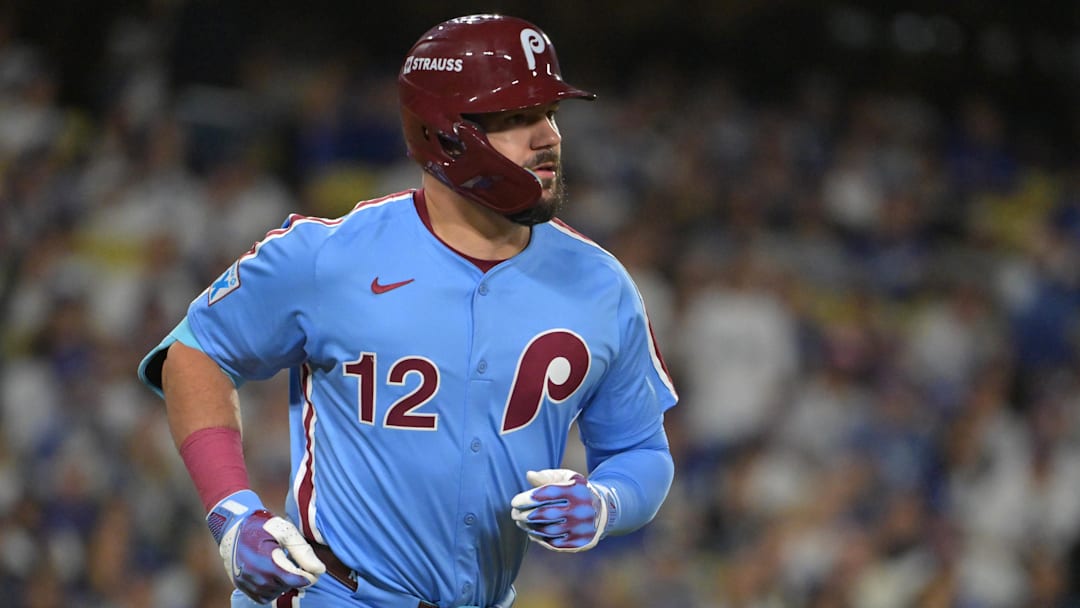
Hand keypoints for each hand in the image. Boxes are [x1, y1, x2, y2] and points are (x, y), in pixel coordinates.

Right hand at [207, 490, 325, 602]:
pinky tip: (273, 575)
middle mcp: (254, 574)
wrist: (234, 528)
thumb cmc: (263, 527)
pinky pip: (263, 597)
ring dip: (283, 583)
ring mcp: (246, 582)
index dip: (309, 576)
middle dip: (296, 577)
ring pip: (275, 592)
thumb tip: (319, 570)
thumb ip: (303, 552)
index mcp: (267, 559)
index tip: (315, 570)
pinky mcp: (241, 586)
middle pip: (286, 586)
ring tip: (283, 566)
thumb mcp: (286, 532)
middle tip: (296, 562)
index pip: (294, 579)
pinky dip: (272, 589)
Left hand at [510, 469, 616, 552]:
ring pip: (548, 530)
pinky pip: (554, 543)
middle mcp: (580, 510)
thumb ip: (548, 476)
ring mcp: (581, 529)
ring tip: (520, 522)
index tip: (514, 502)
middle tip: (513, 513)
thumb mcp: (567, 478)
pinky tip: (531, 532)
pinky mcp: (580, 543)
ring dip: (529, 527)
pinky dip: (539, 538)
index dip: (527, 498)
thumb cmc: (577, 491)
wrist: (602, 510)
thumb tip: (529, 475)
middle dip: (525, 515)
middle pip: (545, 514)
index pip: (547, 494)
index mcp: (576, 491)